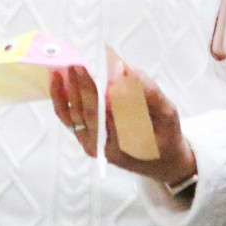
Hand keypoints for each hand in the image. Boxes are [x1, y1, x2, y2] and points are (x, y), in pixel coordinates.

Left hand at [49, 56, 195, 188]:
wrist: (159, 161)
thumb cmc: (165, 136)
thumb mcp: (167, 114)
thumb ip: (147, 92)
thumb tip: (123, 67)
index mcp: (129, 146)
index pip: (116, 114)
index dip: (111, 88)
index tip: (111, 65)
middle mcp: (105, 148)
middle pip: (91, 113)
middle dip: (85, 86)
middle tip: (82, 63)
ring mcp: (91, 144)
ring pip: (75, 114)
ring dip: (69, 89)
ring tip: (68, 65)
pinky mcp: (84, 137)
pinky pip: (68, 117)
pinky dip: (60, 98)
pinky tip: (57, 79)